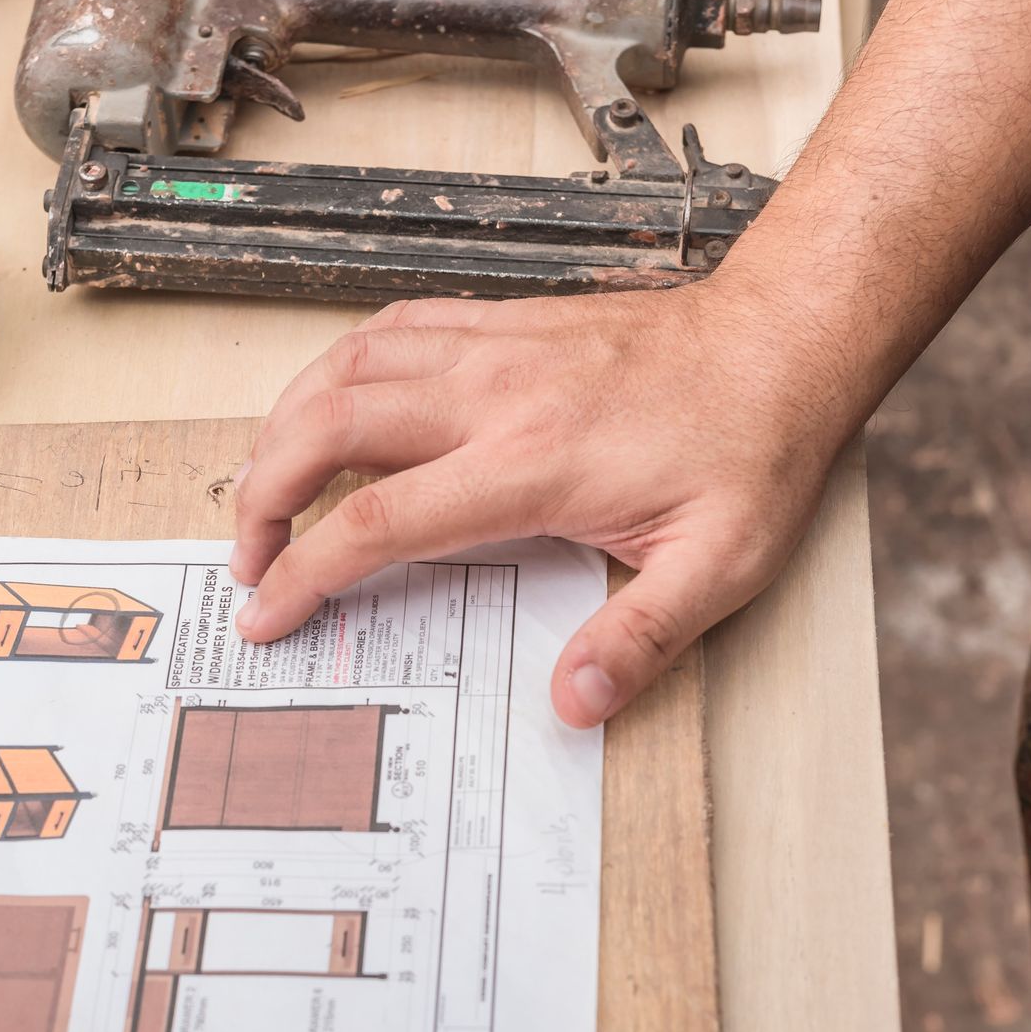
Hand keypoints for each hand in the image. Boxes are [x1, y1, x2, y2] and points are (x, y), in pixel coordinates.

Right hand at [229, 279, 862, 726]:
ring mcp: (494, 350)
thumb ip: (640, 641)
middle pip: (331, 425)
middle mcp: (497, 396)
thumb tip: (573, 705)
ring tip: (264, 486)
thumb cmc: (752, 447)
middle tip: (248, 553)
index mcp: (535, 463)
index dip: (307, 571)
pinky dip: (337, 367)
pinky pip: (391, 329)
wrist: (782, 341)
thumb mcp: (720, 564)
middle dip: (264, 492)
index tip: (268, 612)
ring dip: (284, 425)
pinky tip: (328, 402)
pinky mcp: (502, 325)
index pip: (382, 518)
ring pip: (346, 366)